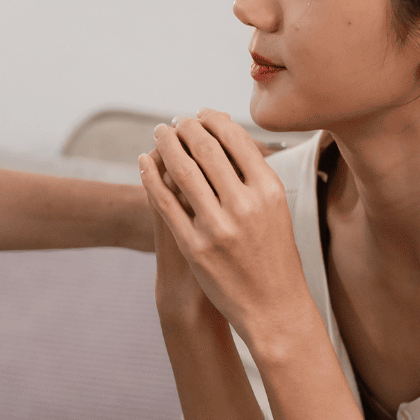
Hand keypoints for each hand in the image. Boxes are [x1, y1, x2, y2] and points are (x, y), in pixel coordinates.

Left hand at [138, 110, 310, 338]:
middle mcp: (244, 205)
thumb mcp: (276, 209)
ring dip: (165, 144)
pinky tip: (144, 162)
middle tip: (175, 120)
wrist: (273, 306)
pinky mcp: (193, 246)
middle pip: (205, 148)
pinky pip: (164, 202)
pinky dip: (150, 177)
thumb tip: (227, 134)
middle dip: (186, 127)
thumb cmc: (274, 254)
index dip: (213, 120)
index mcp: (269, 190)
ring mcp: (217, 226)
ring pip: (182, 170)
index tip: (200, 113)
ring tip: (159, 132)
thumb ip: (254, 174)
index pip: (235, 138)